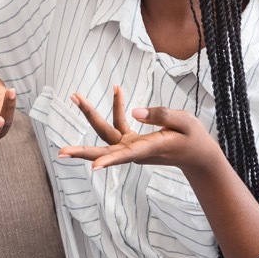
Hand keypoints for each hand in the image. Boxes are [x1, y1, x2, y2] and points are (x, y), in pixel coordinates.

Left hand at [58, 85, 217, 172]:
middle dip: (81, 150)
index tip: (93, 167)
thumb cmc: (193, 138)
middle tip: (60, 152)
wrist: (198, 155)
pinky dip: (117, 107)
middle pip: (104, 148)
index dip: (108, 160)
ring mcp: (132, 146)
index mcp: (148, 148)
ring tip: (75, 96)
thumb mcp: (184, 121)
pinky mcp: (133, 140)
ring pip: (106, 133)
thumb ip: (161, 115)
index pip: (124, 155)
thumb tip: (134, 111)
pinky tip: (117, 90)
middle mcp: (135, 150)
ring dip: (91, 114)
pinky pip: (119, 123)